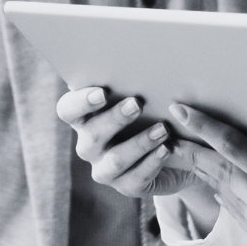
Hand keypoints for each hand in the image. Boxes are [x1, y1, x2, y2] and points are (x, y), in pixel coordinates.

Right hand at [57, 86, 198, 199]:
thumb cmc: (154, 111)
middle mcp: (89, 144)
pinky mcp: (127, 186)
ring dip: (138, 143)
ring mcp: (105, 169)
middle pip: (91, 135)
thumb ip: (132, 82)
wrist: (178, 150)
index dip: (80, 103)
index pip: (68, 110)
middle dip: (114, 119)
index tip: (102, 92)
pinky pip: (135, 179)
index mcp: (85, 118)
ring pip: (115, 160)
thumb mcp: (144, 96)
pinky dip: (152, 163)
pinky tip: (167, 149)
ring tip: (162, 129)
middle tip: (137, 104)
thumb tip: (138, 59)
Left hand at [163, 103, 246, 245]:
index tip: (181, 112)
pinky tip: (227, 192)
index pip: (236, 149)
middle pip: (222, 175)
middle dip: (193, 153)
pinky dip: (235, 205)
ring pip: (231, 201)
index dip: (204, 129)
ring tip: (193, 158)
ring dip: (212, 179)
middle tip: (171, 133)